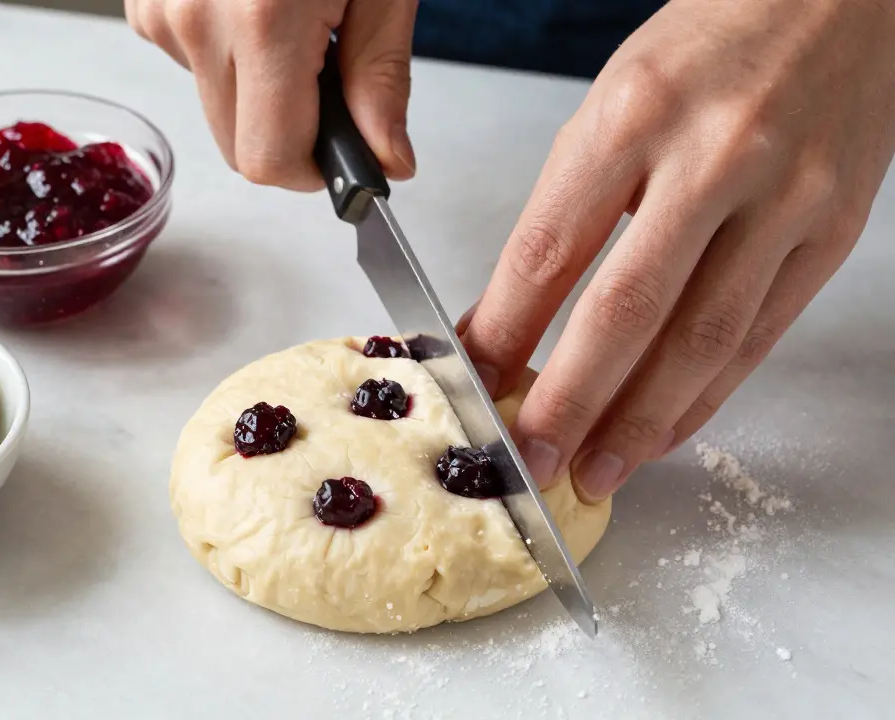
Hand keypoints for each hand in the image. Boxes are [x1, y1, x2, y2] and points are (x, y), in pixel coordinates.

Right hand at [125, 0, 418, 189]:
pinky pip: (191, 64)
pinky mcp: (145, 3)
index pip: (272, 160)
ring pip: (215, 108)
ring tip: (287, 15)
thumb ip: (380, 79)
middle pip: (238, 148)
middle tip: (325, 65)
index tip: (345, 143)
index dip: (315, 169)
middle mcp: (198, 19)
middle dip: (288, 130)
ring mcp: (161, 11)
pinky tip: (250, 2)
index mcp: (264, 19)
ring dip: (254, 88)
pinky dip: (225, 50)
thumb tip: (387, 163)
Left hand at [457, 0, 894, 502]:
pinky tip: (664, 432)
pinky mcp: (833, 232)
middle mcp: (713, 159)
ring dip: (640, 423)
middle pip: (626, 311)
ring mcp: (784, 199)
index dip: (505, 334)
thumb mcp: (608, 107)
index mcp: (632, 118)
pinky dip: (706, 397)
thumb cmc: (705, 49)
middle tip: (530, 463)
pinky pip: (759, 336)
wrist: (832, 0)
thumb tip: (504, 319)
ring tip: (594, 471)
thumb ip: (560, 213)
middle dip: (569, 404)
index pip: (549, 252)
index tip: (475, 386)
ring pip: (701, 340)